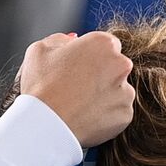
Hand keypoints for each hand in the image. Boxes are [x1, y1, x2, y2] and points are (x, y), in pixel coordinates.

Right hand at [19, 31, 134, 146]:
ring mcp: (126, 92)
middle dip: (101, 75)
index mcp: (103, 44)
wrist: (44, 126)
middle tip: (79, 88)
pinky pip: (118, 112)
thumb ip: (60, 40)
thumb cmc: (40, 87)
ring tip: (81, 105)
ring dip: (105, 95)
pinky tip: (87, 117)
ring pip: (118, 91)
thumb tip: (72, 40)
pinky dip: (106, 115)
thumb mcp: (40, 50)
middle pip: (116, 67)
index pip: (107, 45)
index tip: (79, 68)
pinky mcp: (126, 115)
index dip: (91, 57)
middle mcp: (121, 65)